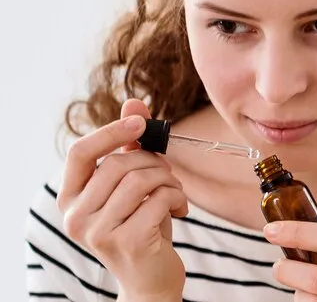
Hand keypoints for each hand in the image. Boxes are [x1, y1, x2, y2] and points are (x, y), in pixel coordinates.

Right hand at [56, 99, 188, 299]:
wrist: (150, 279)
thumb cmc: (141, 226)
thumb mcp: (131, 186)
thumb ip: (129, 147)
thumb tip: (134, 103)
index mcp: (70, 199)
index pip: (80, 152)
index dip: (111, 132)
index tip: (141, 122)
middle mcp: (76, 217)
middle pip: (118, 164)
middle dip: (154, 162)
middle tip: (168, 174)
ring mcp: (99, 232)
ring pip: (141, 179)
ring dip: (169, 179)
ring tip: (175, 192)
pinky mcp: (128, 242)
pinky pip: (160, 198)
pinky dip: (178, 197)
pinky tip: (180, 210)